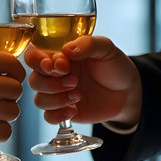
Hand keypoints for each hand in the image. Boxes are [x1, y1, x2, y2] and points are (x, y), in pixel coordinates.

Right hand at [24, 35, 141, 127]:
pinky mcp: (63, 111)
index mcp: (58, 55)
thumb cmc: (113, 66)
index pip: (34, 56)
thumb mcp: (105, 48)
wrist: (127, 92)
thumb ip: (87, 44)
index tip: (60, 66)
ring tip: (78, 95)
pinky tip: (73, 110)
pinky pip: (48, 117)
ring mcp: (57, 94)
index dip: (40, 62)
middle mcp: (53, 75)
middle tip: (74, 81)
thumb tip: (67, 50)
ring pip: (39, 100)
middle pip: (33, 80)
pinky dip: (57, 115)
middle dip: (51, 83)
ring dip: (56, 99)